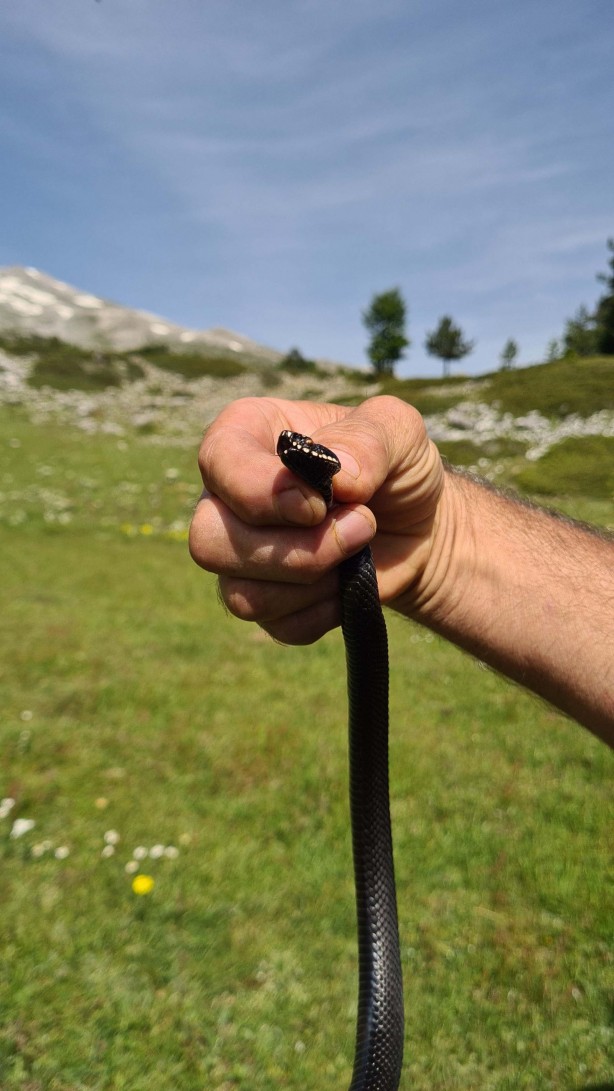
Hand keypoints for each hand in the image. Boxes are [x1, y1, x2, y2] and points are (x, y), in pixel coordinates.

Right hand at [189, 395, 445, 643]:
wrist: (418, 525)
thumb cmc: (395, 466)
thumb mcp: (398, 430)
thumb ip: (368, 439)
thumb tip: (339, 475)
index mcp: (245, 434)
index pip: (218, 463)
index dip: (261, 492)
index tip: (319, 502)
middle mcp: (226, 496)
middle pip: (209, 541)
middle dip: (291, 550)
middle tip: (359, 529)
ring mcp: (238, 553)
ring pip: (239, 594)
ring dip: (313, 580)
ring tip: (359, 549)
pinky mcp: (263, 600)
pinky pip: (275, 624)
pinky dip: (323, 611)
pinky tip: (349, 583)